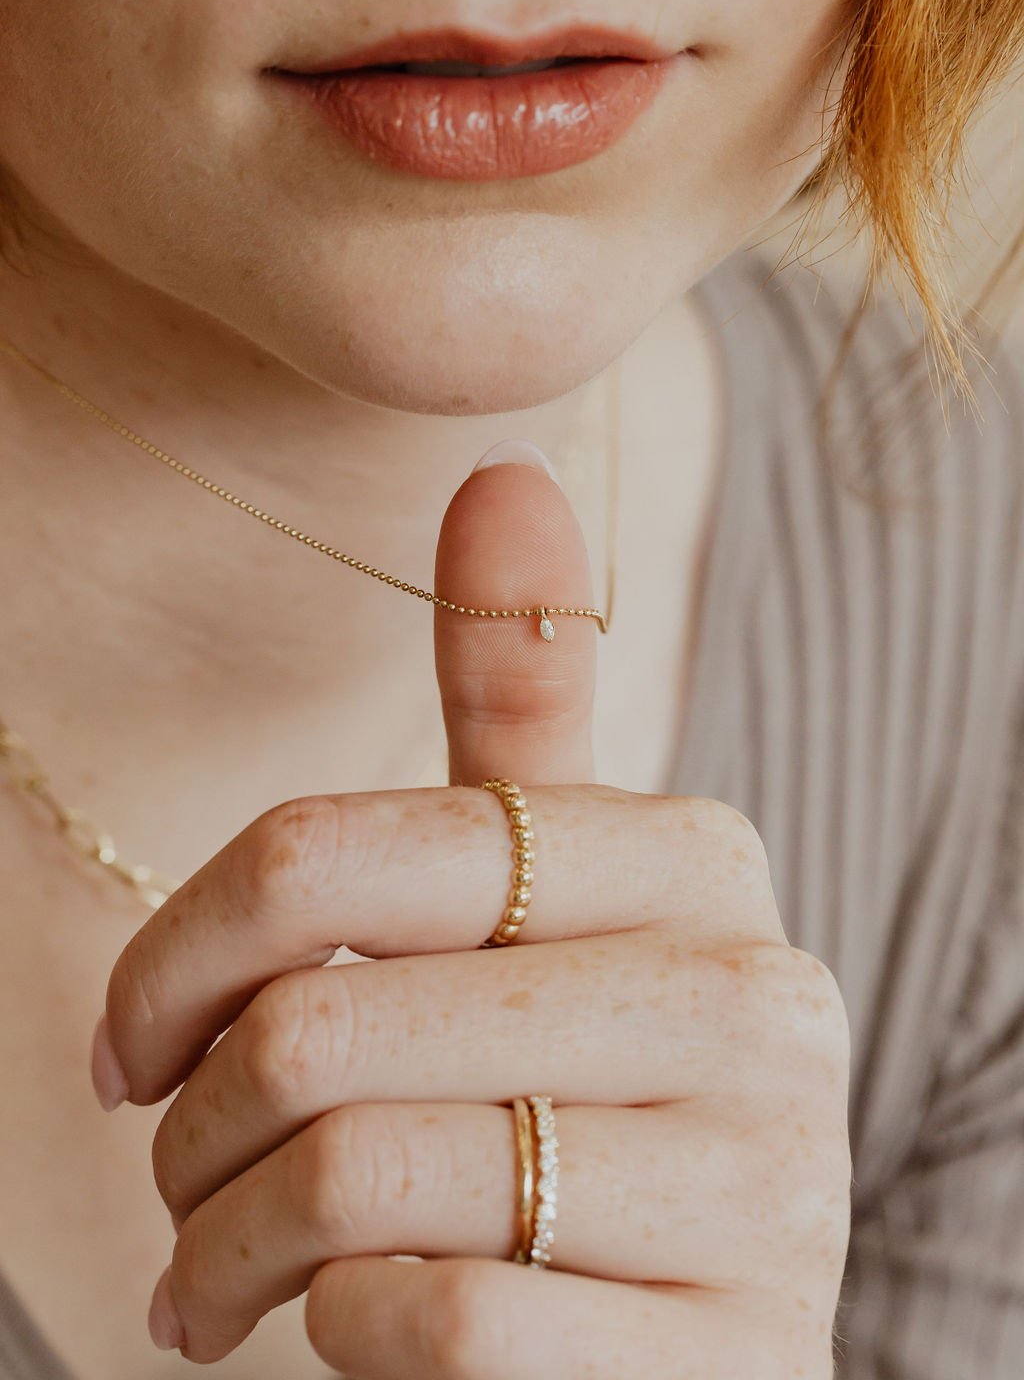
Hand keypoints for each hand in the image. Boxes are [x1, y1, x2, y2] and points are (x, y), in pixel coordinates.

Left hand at [94, 444, 851, 1377]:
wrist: (687, 1341)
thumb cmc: (575, 1096)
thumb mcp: (550, 906)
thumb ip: (526, 707)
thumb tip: (506, 476)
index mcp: (695, 860)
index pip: (343, 851)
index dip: (183, 949)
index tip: (130, 1041)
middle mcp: (754, 1000)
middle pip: (324, 1021)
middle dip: (196, 1121)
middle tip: (179, 1168)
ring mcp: (763, 1188)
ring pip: (358, 1178)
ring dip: (230, 1242)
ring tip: (219, 1270)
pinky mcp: (726, 1355)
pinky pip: (433, 1321)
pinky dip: (333, 1334)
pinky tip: (339, 1330)